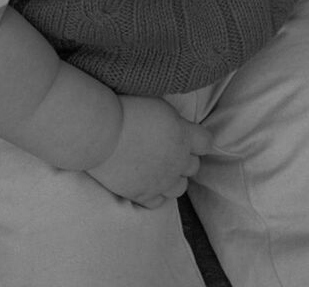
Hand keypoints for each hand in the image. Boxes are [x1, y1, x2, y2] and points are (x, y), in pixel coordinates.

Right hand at [86, 95, 213, 208]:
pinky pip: (158, 202)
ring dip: (173, 178)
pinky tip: (146, 181)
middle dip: (185, 158)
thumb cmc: (127, 109)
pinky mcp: (142, 194)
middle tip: (168, 149)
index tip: (188, 135)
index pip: (206, 142)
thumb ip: (174, 121)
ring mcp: (161, 181)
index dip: (198, 139)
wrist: (101, 132)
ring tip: (159, 167)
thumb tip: (179, 126)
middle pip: (194, 166)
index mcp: (184, 136)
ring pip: (180, 187)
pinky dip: (155, 193)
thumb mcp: (159, 105)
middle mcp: (177, 161)